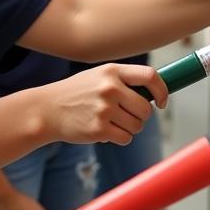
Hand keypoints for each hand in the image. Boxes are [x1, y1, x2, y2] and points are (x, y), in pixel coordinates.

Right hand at [41, 63, 167, 144]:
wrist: (47, 109)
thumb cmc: (77, 93)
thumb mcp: (98, 76)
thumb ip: (123, 80)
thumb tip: (156, 93)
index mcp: (112, 71)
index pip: (150, 76)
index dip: (162, 91)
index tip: (161, 101)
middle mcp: (109, 88)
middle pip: (146, 109)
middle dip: (141, 116)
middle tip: (126, 115)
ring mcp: (104, 109)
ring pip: (137, 125)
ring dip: (130, 128)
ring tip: (111, 122)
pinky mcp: (99, 129)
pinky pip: (126, 138)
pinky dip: (120, 138)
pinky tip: (105, 131)